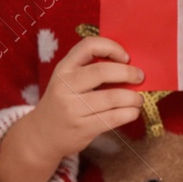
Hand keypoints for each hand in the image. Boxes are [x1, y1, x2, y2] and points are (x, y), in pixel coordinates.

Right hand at [0, 36, 142, 181]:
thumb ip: (90, 69)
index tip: (126, 57)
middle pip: (103, 72)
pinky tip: (132, 112)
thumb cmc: (63, 102)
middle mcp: (65, 86)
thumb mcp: (67, 80)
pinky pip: (113, 118)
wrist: (42, 135)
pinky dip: (129, 113)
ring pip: (112, 97)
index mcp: (64, 68)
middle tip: (140, 77)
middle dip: (128, 73)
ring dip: (133, 97)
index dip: (111, 47)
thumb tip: (129, 64)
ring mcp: (73, 108)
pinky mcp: (82, 128)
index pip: (88, 46)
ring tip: (138, 99)